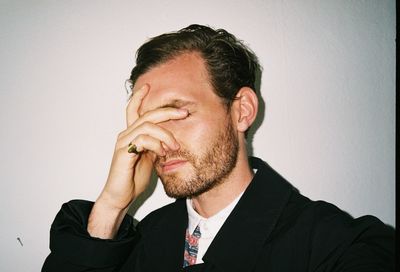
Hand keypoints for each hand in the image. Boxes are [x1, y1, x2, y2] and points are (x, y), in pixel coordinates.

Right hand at [88, 84, 187, 237]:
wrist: (120, 196)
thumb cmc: (133, 178)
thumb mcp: (149, 158)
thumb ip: (155, 145)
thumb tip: (168, 138)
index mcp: (131, 135)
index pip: (133, 110)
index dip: (139, 97)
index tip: (148, 86)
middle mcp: (125, 135)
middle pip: (146, 115)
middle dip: (166, 111)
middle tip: (183, 113)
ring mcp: (123, 143)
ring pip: (147, 126)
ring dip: (165, 134)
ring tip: (175, 146)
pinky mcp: (124, 153)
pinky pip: (143, 140)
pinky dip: (156, 144)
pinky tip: (162, 153)